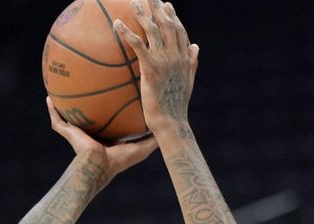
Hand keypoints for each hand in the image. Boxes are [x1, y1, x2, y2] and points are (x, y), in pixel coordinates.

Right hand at [47, 96, 158, 182]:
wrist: (98, 167)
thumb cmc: (119, 161)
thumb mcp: (141, 148)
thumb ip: (153, 138)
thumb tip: (167, 126)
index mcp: (107, 137)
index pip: (109, 118)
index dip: (112, 106)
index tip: (116, 90)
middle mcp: (91, 133)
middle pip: (89, 113)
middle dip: (89, 101)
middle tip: (89, 82)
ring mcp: (78, 133)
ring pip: (70, 114)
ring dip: (66, 102)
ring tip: (62, 85)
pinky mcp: (68, 133)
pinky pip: (57, 119)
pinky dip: (52, 110)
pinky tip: (49, 97)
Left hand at [114, 0, 199, 134]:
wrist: (171, 121)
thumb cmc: (176, 106)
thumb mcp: (188, 82)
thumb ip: (192, 62)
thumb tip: (196, 46)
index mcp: (184, 58)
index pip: (180, 31)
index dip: (173, 16)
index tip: (167, 4)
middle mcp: (176, 56)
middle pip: (167, 25)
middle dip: (158, 8)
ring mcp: (164, 61)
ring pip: (153, 30)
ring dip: (142, 14)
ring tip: (132, 2)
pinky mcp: (151, 69)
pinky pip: (137, 46)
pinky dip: (127, 33)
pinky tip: (116, 24)